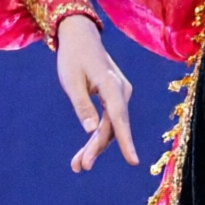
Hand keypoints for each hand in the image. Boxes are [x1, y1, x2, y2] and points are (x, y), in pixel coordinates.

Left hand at [57, 13, 139, 171]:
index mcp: (111, 85)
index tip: (133, 162)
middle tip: (79, 167)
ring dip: (95, 146)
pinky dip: (97, 135)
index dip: (125, 141)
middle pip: (112, 127)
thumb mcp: (71, 81)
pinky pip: (109, 120)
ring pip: (111, 126)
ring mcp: (121, 94)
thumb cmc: (73, 58)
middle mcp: (122, 90)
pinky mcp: (116, 97)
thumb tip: (90, 131)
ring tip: (77, 165)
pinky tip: (85, 152)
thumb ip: (82, 105)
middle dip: (96, 148)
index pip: (119, 118)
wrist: (80, 37)